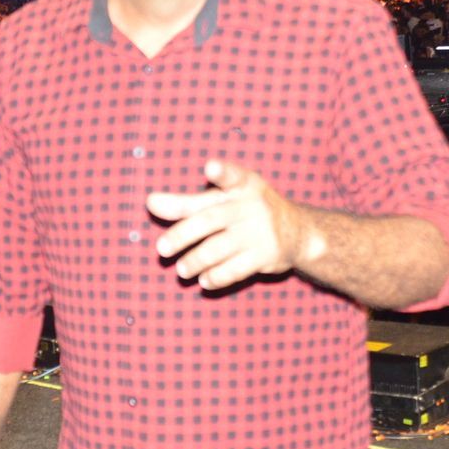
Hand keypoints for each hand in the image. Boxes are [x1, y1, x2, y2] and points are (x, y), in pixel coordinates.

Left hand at [148, 159, 310, 290]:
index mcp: (242, 185)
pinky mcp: (267, 255)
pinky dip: (216, 277)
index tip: (210, 167)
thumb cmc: (247, 210)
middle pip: (210, 220)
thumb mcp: (223, 199)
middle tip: (160, 249)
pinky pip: (236, 269)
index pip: (231, 175)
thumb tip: (150, 203)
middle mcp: (251, 205)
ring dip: (196, 261)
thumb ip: (186, 202)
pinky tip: (203, 281)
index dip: (221, 171)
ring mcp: (260, 231)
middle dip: (182, 235)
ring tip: (181, 269)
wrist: (298, 232)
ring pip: (219, 248)